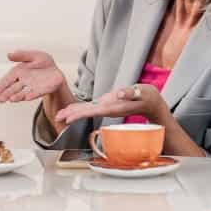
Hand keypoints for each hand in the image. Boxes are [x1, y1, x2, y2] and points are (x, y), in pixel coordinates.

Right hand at [0, 50, 65, 102]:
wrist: (56, 72)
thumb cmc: (43, 63)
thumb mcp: (34, 55)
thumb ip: (22, 55)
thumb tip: (8, 54)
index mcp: (19, 71)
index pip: (8, 79)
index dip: (1, 85)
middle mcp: (23, 81)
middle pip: (12, 89)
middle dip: (6, 94)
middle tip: (0, 99)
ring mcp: (32, 87)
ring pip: (21, 93)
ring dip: (16, 96)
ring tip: (10, 100)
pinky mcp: (41, 91)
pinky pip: (34, 93)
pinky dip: (30, 95)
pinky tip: (25, 98)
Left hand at [53, 83, 169, 124]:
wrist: (152, 103)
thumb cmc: (147, 97)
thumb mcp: (141, 92)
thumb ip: (129, 93)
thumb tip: (117, 93)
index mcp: (113, 107)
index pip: (93, 111)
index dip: (80, 114)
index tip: (68, 118)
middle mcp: (108, 109)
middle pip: (87, 112)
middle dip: (72, 114)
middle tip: (57, 116)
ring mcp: (107, 107)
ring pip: (87, 111)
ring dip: (73, 112)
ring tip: (60, 114)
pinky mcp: (107, 104)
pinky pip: (91, 107)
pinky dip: (80, 108)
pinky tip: (72, 109)